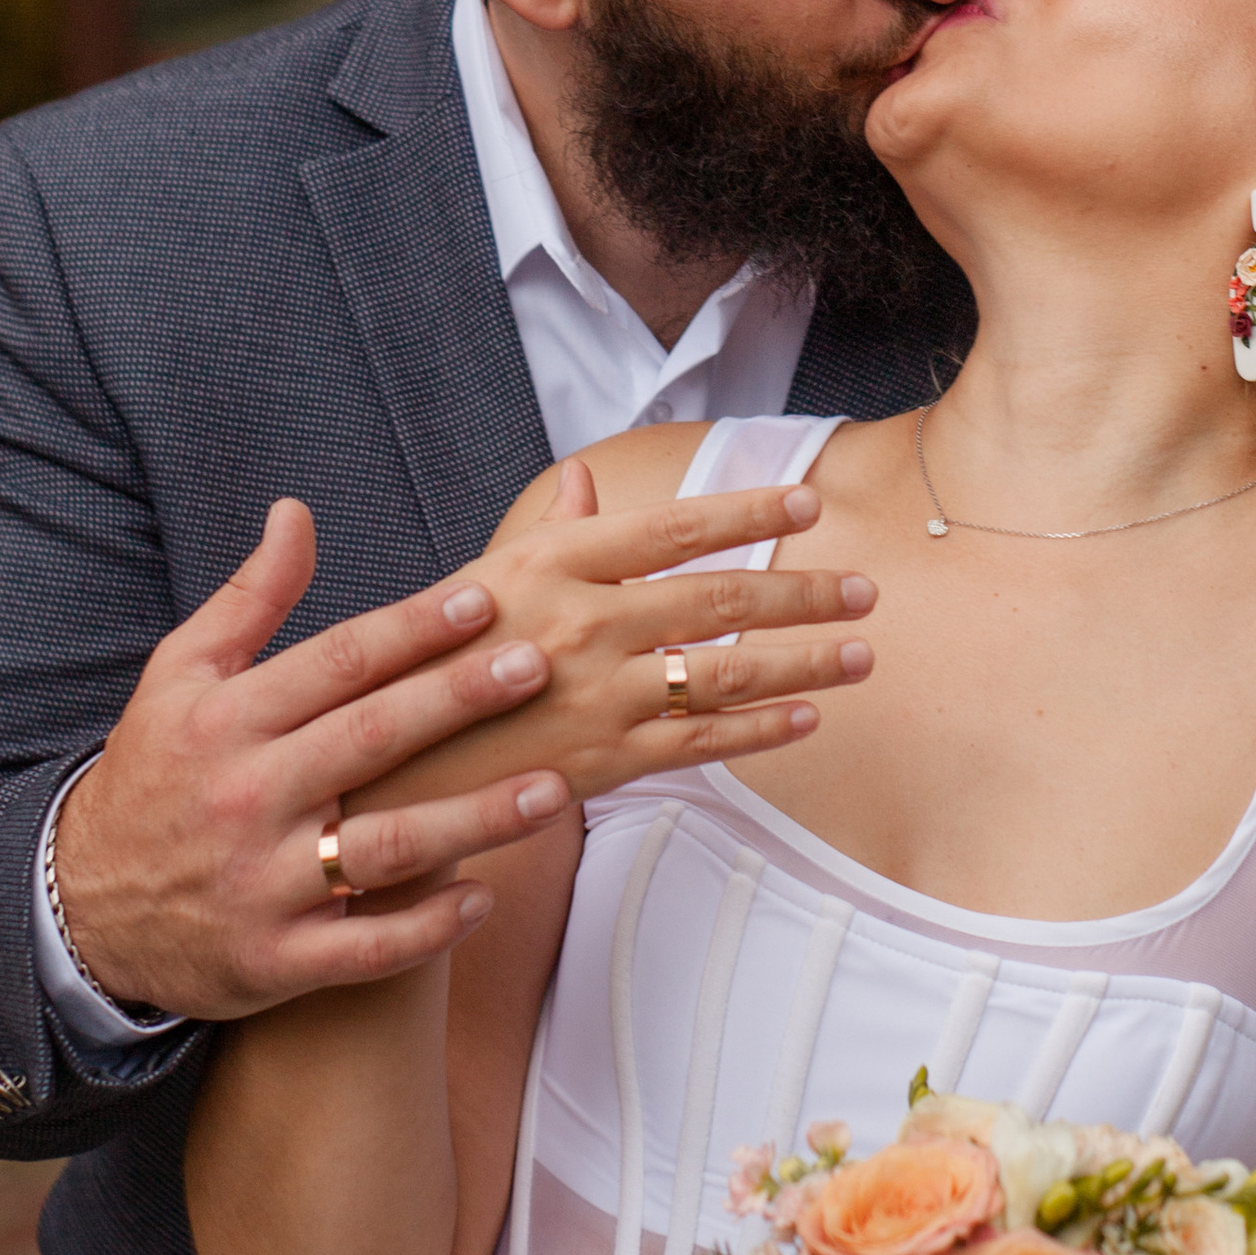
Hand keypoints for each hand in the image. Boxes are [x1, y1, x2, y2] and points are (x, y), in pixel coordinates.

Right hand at [52, 501, 573, 1022]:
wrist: (81, 908)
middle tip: (537, 665)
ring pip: (385, 848)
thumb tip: (297, 512)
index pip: (337, 662)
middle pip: (371, 740)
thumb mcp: (178, 677)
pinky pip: (365, 948)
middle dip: (459, 700)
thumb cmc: (156, 775)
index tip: (483, 600)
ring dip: (475, 819)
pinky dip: (427, 926)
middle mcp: (246, 797)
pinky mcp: (273, 960)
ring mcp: (262, 884)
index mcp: (227, 720)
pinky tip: (484, 894)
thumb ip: (248, 599)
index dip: (413, 629)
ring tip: (553, 790)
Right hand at [347, 457, 877, 819]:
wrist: (388, 769)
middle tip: (866, 588)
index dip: (750, 512)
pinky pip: (702, 745)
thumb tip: (588, 485)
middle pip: (720, 600)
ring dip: (805, 663)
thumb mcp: (485, 579)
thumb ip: (553, 533)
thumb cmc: (438, 658)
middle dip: (805, 593)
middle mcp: (584, 624)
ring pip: (727, 675)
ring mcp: (598, 696)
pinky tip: (807, 717)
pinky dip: (761, 730)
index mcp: (557, 565)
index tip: (811, 501)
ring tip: (861, 653)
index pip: (676, 527)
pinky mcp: (606, 762)